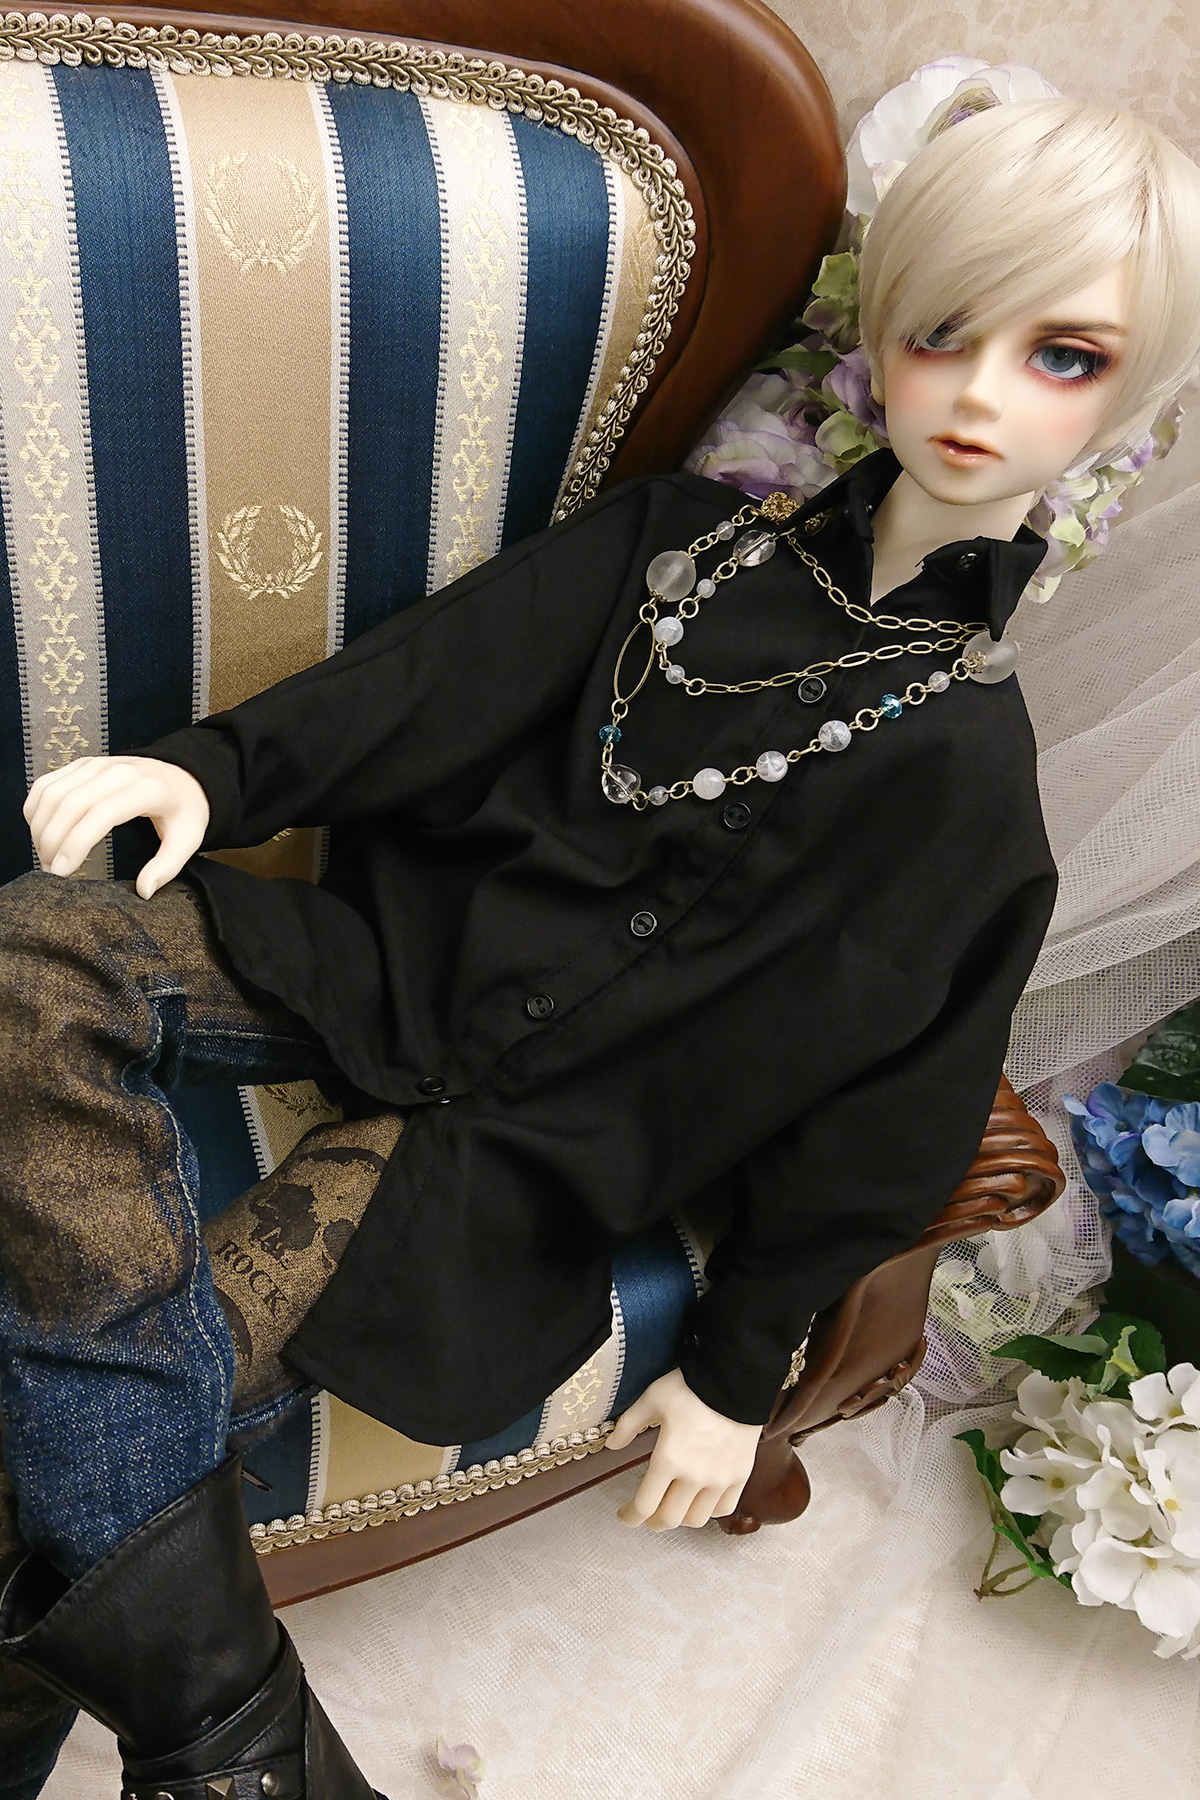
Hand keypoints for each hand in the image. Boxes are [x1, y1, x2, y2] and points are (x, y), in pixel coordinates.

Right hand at [23, 756, 209, 899]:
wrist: (182, 775)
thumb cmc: (183, 810)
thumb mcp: (189, 839)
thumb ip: (168, 866)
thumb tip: (143, 891)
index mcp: (146, 789)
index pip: (101, 814)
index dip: (75, 844)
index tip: (61, 873)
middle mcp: (116, 771)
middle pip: (69, 804)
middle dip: (51, 841)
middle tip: (50, 873)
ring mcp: (95, 764)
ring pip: (52, 793)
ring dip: (40, 827)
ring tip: (45, 857)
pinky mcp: (81, 764)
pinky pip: (46, 784)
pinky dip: (36, 809)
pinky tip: (41, 833)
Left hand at [605, 1366, 760, 1530]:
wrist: (735, 1379)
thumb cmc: (692, 1388)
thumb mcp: (652, 1399)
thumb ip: (628, 1425)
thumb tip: (613, 1445)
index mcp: (668, 1460)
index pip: (644, 1506)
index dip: (630, 1517)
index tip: (625, 1515)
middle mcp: (694, 1477)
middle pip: (669, 1519)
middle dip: (652, 1520)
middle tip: (647, 1513)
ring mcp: (719, 1479)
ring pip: (696, 1520)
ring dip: (680, 1518)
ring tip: (674, 1506)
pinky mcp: (740, 1476)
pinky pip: (724, 1508)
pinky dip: (709, 1510)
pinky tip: (701, 1499)